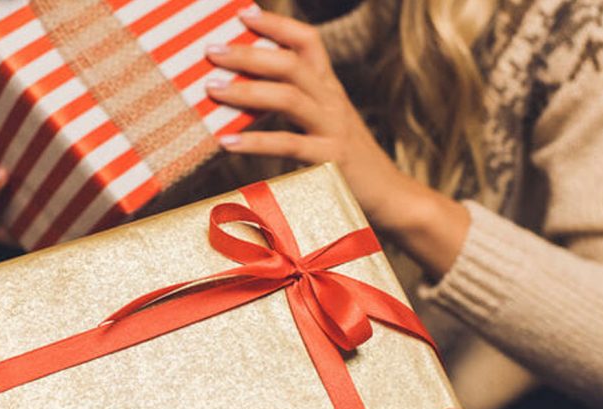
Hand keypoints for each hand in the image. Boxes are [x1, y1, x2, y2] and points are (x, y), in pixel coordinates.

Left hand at [205, 8, 468, 277]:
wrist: (391, 196)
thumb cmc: (348, 161)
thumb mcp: (324, 123)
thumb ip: (294, 105)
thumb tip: (242, 91)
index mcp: (330, 87)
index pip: (307, 41)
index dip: (276, 24)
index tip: (243, 14)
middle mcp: (332, 101)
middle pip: (291, 63)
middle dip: (248, 54)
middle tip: (211, 51)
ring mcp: (333, 129)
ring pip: (289, 97)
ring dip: (246, 90)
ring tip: (212, 88)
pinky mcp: (331, 160)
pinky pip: (289, 145)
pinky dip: (255, 141)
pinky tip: (227, 141)